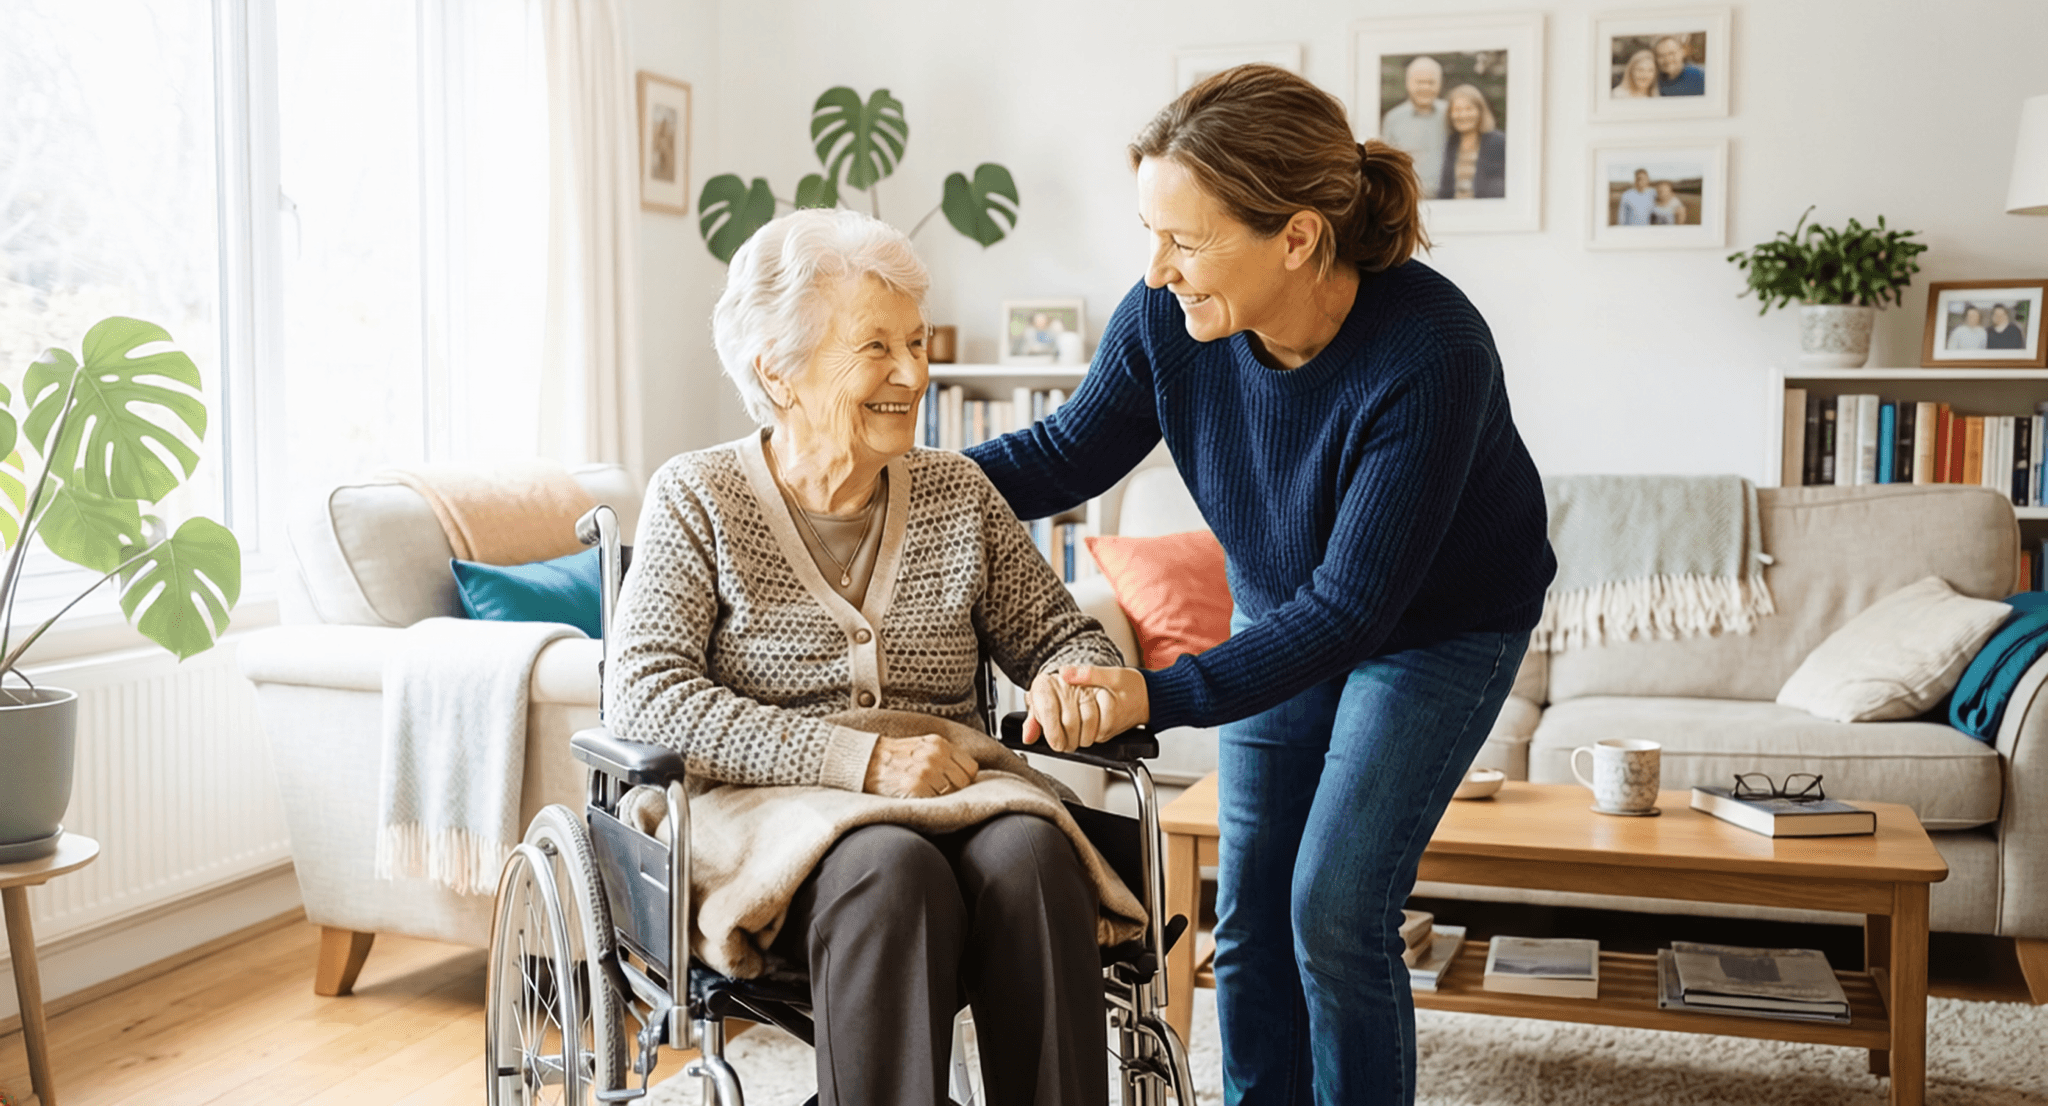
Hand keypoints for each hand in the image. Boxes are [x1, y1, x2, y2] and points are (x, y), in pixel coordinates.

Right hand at [862, 734, 978, 797]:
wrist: (867, 761)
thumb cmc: (894, 757)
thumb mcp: (923, 746)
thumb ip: (945, 756)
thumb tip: (965, 774)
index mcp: (940, 744)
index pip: (970, 768)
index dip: (964, 778)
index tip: (954, 782)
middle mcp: (935, 756)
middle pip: (964, 783)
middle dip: (954, 789)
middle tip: (938, 790)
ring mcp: (926, 772)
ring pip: (951, 794)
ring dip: (942, 798)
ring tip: (927, 794)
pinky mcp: (915, 788)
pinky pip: (935, 803)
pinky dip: (930, 804)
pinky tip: (919, 798)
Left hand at [1023, 665, 1150, 752]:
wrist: (1150, 699)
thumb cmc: (1135, 689)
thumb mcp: (1114, 675)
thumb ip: (1089, 674)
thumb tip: (1064, 672)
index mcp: (1107, 716)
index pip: (1075, 723)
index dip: (1061, 715)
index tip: (1054, 704)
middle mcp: (1104, 730)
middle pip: (1074, 731)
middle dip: (1063, 719)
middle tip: (1057, 705)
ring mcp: (1102, 733)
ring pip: (1077, 733)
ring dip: (1070, 722)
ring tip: (1066, 708)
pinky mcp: (1101, 734)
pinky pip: (1084, 732)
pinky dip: (1078, 722)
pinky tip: (1077, 711)